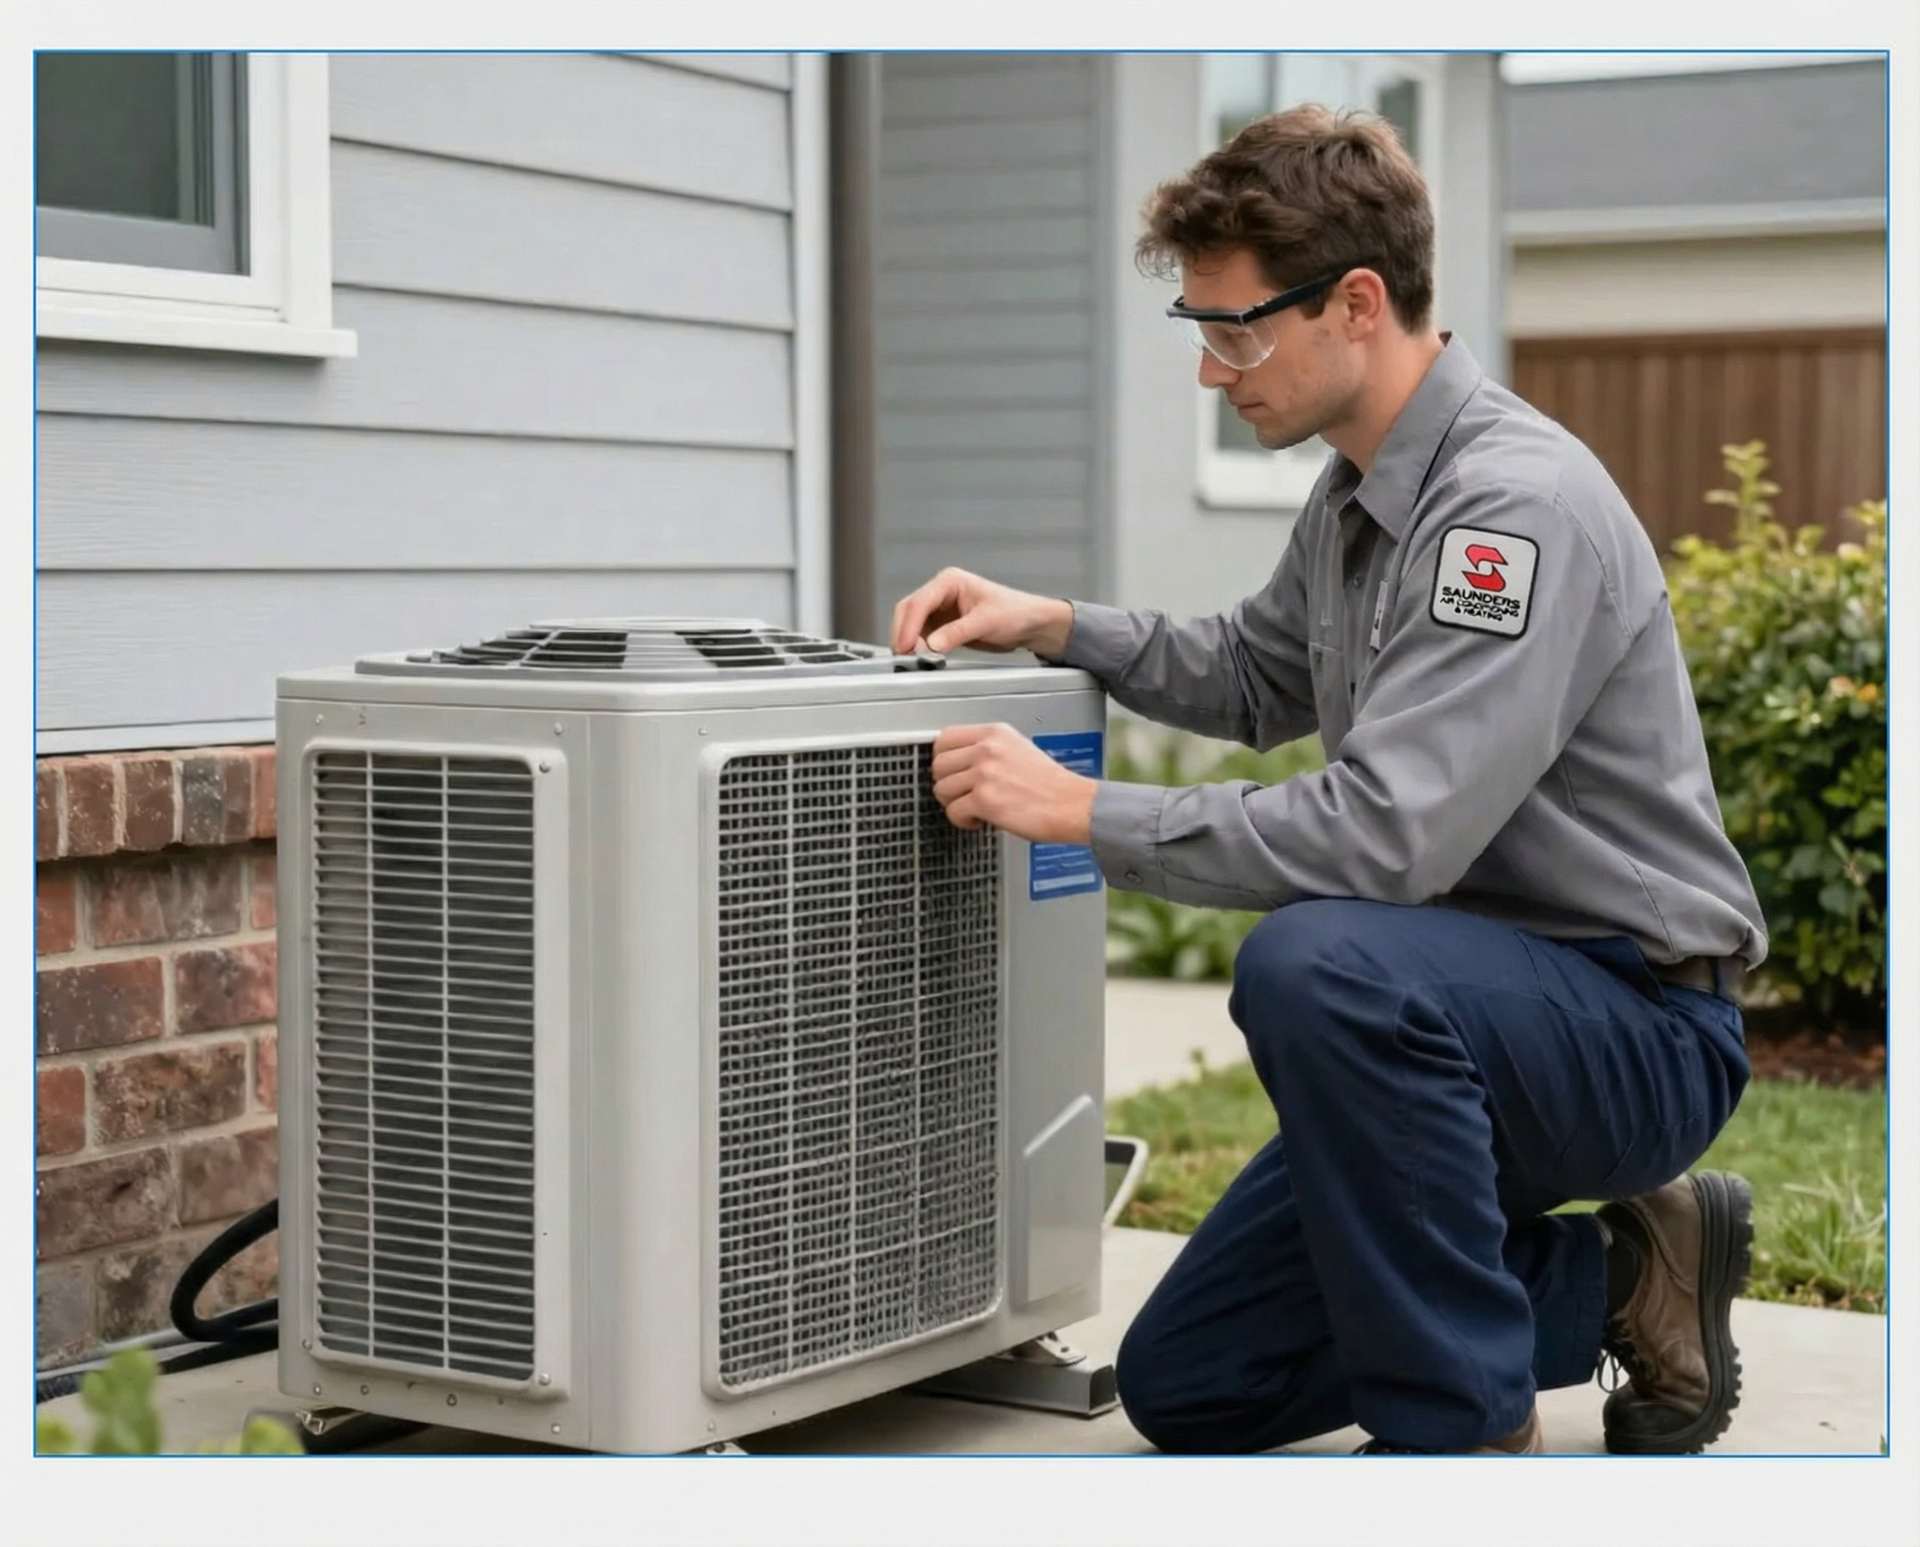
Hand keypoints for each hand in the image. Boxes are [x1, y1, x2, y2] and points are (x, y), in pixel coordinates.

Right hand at [891, 568, 1073, 658]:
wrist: (1030, 624)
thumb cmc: (1015, 612)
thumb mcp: (986, 622)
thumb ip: (957, 633)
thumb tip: (932, 644)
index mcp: (949, 581)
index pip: (919, 602)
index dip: (908, 626)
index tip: (905, 646)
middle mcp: (940, 593)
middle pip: (908, 611)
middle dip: (904, 634)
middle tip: (905, 657)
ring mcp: (940, 609)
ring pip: (911, 625)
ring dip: (910, 643)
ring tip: (916, 661)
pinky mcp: (942, 626)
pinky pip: (922, 636)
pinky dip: (919, 648)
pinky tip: (924, 659)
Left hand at [930, 724, 1096, 844]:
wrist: (1072, 805)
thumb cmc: (1052, 785)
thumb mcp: (1020, 749)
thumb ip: (990, 751)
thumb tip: (963, 763)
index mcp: (995, 734)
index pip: (945, 737)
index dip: (943, 759)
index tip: (950, 771)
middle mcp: (987, 749)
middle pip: (938, 764)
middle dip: (946, 783)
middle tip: (961, 794)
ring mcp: (984, 773)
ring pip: (942, 789)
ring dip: (954, 804)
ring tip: (972, 808)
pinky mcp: (984, 799)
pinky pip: (954, 811)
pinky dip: (963, 821)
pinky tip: (979, 820)